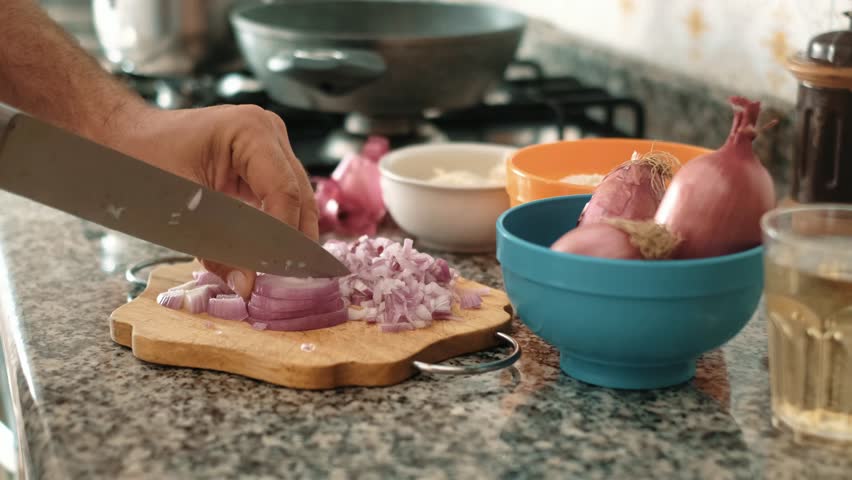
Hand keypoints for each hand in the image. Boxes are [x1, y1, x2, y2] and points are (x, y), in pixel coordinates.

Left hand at [117, 104, 318, 297]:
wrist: (121, 138)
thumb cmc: (140, 161)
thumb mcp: (180, 209)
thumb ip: (218, 248)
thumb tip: (247, 286)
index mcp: (251, 131)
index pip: (283, 192)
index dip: (283, 237)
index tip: (275, 274)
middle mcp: (269, 132)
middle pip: (298, 197)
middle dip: (291, 241)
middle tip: (283, 282)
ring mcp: (269, 145)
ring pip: (296, 201)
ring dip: (286, 237)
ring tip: (276, 273)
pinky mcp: (262, 162)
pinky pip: (279, 200)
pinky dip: (274, 228)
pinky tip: (266, 255)